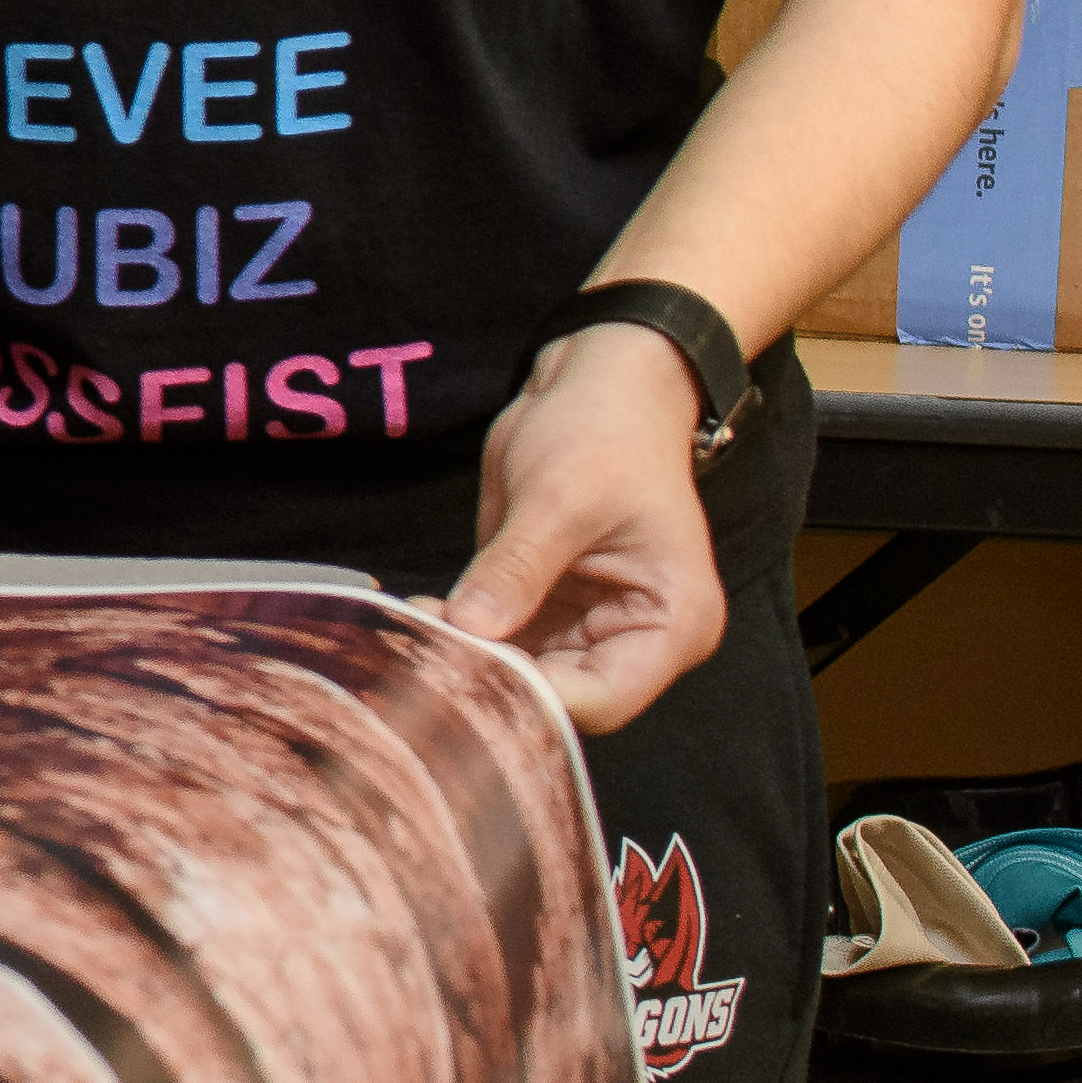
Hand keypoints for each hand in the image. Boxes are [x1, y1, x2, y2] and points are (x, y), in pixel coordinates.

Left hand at [437, 325, 729, 733]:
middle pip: (561, 697)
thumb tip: (467, 630)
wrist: (600, 384)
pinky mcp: (544, 604)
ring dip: (468, 662)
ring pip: (524, 676)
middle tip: (419, 656)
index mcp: (672, 625)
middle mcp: (634, 638)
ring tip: (409, 635)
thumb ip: (516, 568)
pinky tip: (419, 617)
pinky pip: (502, 641)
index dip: (533, 698)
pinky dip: (463, 637)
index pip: (603, 698)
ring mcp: (587, 625)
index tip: (463, 671)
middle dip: (492, 681)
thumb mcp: (558, 499)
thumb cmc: (604, 433)